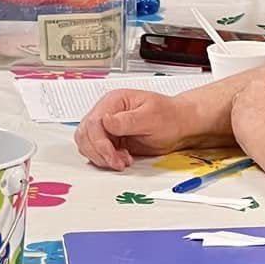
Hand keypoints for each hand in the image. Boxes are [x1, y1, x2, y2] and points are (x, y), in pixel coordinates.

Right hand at [74, 90, 190, 170]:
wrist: (179, 124)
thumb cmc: (169, 116)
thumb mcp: (151, 116)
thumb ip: (127, 120)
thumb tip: (105, 121)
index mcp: (114, 101)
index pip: (94, 121)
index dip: (100, 142)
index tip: (113, 156)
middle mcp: (107, 112)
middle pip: (86, 133)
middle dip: (99, 152)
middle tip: (117, 162)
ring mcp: (107, 127)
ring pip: (86, 143)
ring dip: (100, 156)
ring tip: (121, 161)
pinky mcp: (111, 139)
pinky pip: (96, 151)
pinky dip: (104, 159)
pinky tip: (120, 160)